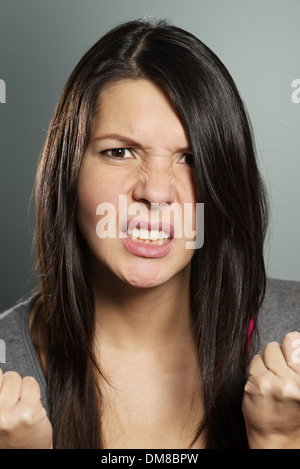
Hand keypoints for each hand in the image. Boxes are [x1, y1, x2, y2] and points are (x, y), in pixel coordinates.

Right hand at [0, 369, 52, 448]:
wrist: (29, 452)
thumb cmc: (12, 434)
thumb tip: (1, 372)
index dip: (1, 380)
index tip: (5, 385)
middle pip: (5, 376)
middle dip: (12, 383)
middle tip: (14, 398)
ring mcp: (10, 413)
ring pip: (17, 378)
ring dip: (23, 387)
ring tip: (22, 402)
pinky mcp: (28, 412)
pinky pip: (31, 383)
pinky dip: (33, 389)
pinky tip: (32, 403)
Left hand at [242, 331, 299, 448]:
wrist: (277, 440)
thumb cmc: (290, 413)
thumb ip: (296, 366)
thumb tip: (292, 340)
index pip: (295, 341)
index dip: (289, 346)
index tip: (287, 355)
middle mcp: (293, 381)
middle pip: (277, 345)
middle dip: (275, 355)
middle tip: (277, 372)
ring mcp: (274, 382)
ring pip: (264, 352)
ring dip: (265, 363)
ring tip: (270, 380)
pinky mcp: (258, 385)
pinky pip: (254, 362)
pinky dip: (255, 370)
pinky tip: (260, 384)